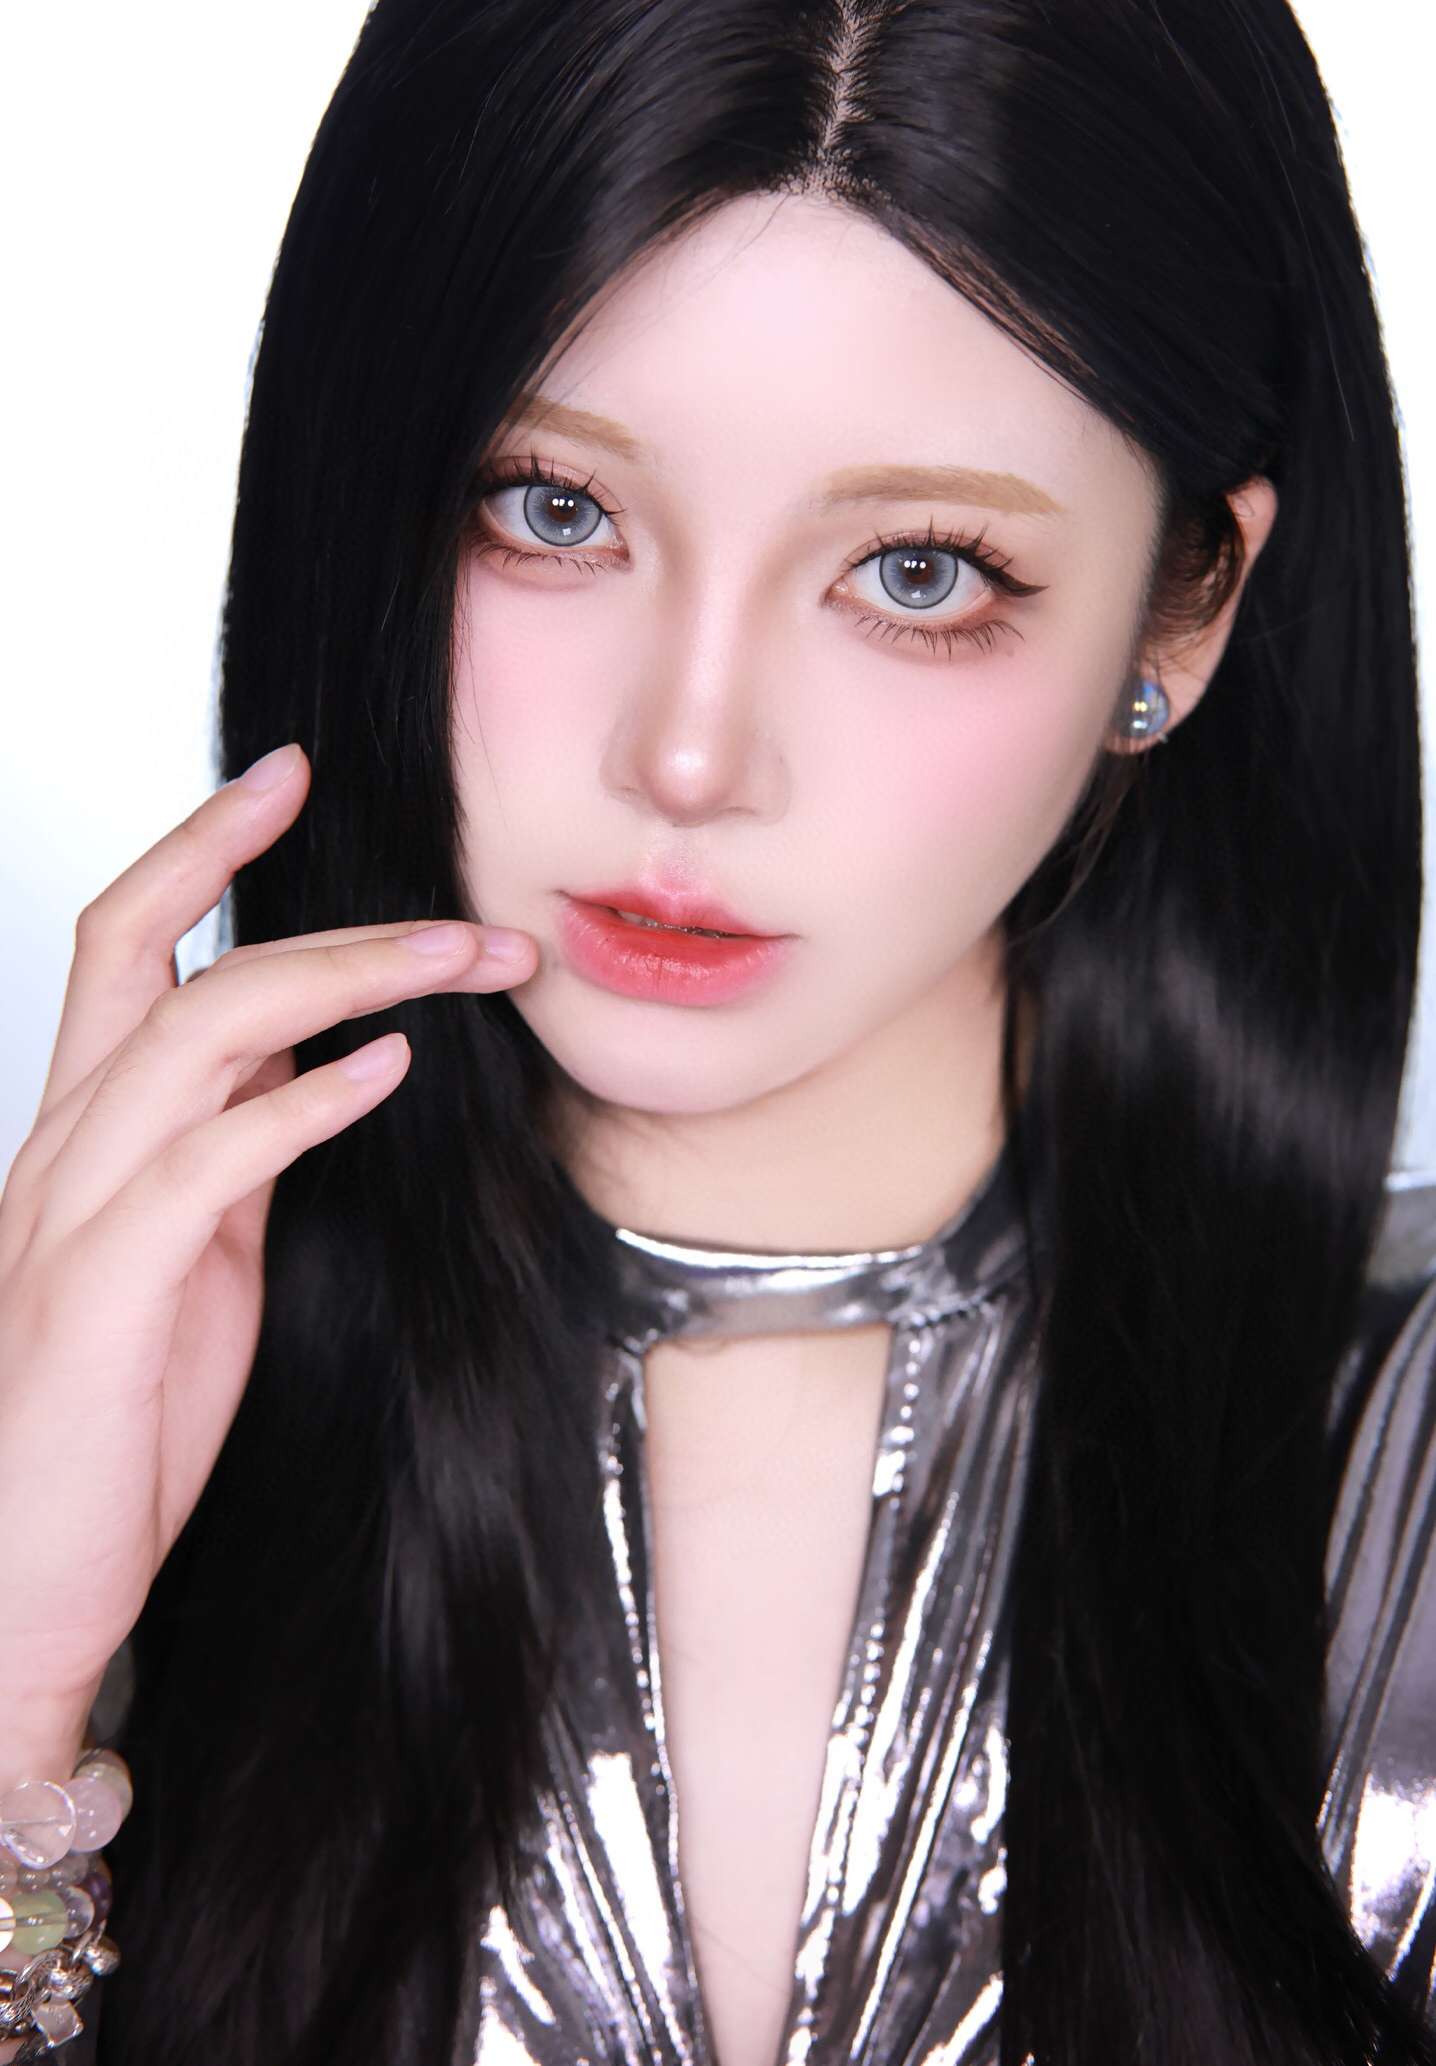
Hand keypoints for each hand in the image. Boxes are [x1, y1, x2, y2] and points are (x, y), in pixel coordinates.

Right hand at [0, 745, 535, 1783]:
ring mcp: (75, 1214)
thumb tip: (317, 1065)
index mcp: (84, 1136)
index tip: (286, 779)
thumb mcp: (193, 1261)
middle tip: (431, 874)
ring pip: (195, 1035)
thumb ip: (235, 1154)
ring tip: (459, 960)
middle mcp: (64, 1150)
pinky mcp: (108, 1293)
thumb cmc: (111, 1428)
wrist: (19, 1590)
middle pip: (148, 952)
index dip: (200, 850)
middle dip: (274, 877)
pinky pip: (210, 1165)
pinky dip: (306, 1104)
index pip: (128, 948)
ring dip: (345, 981)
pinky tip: (388, 1072)